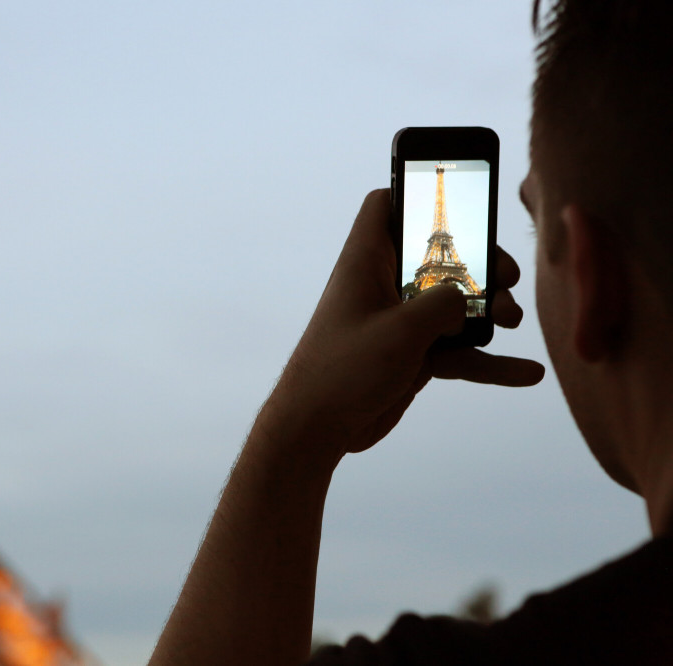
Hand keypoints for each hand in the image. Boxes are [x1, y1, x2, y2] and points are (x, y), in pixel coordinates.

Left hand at [256, 189, 544, 466]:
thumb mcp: (402, 329)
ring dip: (489, 310)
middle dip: (479, 261)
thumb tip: (468, 300)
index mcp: (367, 261)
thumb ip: (444, 303)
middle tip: (508, 276)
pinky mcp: (412, 355)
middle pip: (438, 256)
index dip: (413, 190)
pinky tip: (528, 372)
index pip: (384, 206)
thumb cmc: (344, 369)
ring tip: (514, 319)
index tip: (454, 196)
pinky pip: (458, 350)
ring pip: (454, 304)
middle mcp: (384, 285)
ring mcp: (400, 321)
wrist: (317, 429)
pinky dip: (489, 360)